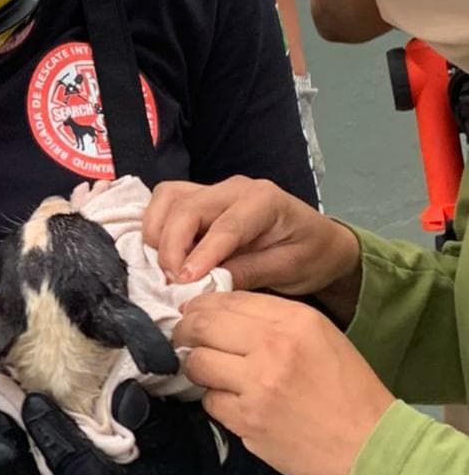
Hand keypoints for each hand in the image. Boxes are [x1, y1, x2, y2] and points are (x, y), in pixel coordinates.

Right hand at [142, 176, 360, 299]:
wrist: (319, 242)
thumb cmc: (309, 255)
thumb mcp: (288, 269)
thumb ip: (246, 273)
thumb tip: (204, 286)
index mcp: (264, 200)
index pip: (225, 226)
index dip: (201, 254)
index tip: (183, 282)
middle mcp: (233, 187)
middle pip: (187, 207)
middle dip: (171, 246)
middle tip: (171, 282)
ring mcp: (213, 189)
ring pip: (168, 198)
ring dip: (156, 232)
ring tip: (164, 267)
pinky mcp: (199, 198)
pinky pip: (166, 202)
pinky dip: (155, 225)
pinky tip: (159, 253)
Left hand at [174, 291, 394, 474]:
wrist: (371, 448)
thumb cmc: (349, 393)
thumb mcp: (320, 335)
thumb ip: (273, 319)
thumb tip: (222, 312)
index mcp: (293, 319)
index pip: (227, 299)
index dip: (202, 306)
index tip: (193, 313)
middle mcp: (273, 346)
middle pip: (202, 325)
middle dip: (186, 332)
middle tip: (185, 339)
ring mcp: (258, 385)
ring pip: (198, 363)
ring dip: (199, 368)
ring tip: (212, 373)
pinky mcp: (248, 420)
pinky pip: (210, 402)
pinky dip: (217, 402)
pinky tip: (236, 403)